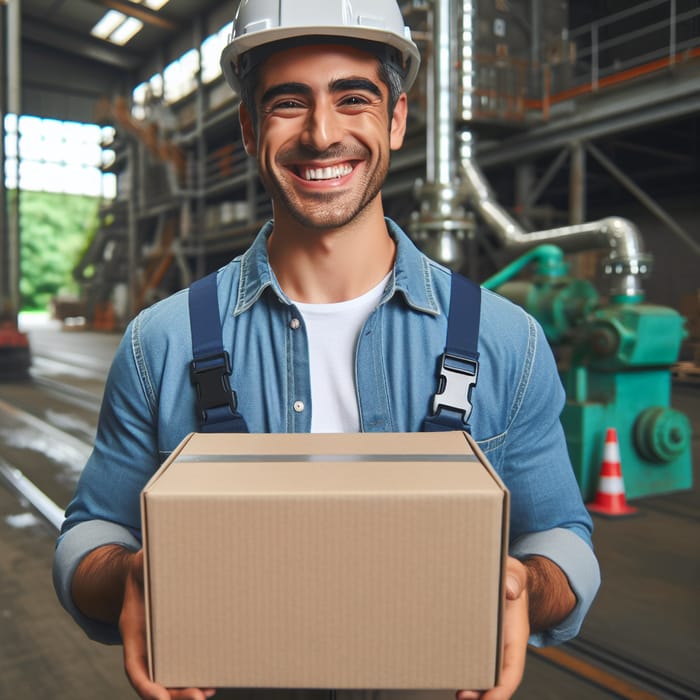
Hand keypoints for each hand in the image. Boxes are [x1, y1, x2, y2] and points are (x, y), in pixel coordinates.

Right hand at [119, 549, 216, 699]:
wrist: (143, 574)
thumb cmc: (143, 569)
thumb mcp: (141, 564)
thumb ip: (143, 562)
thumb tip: (147, 555)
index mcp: (133, 631)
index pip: (135, 666)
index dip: (146, 685)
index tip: (160, 698)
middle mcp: (146, 645)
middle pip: (156, 680)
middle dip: (175, 694)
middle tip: (198, 697)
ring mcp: (160, 647)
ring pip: (170, 678)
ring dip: (187, 690)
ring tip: (208, 692)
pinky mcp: (176, 642)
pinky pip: (183, 663)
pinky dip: (194, 675)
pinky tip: (211, 681)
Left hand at [456, 556, 529, 699]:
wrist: (505, 576)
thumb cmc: (511, 578)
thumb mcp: (516, 574)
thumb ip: (516, 579)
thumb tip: (510, 590)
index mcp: (515, 635)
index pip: (512, 669)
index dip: (502, 688)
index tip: (492, 699)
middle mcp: (500, 645)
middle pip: (492, 677)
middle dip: (480, 692)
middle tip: (462, 696)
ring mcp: (484, 643)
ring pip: (475, 669)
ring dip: (465, 681)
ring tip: (447, 685)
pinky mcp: (467, 635)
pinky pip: (462, 652)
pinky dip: (453, 662)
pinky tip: (437, 664)